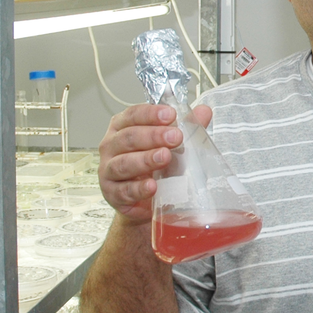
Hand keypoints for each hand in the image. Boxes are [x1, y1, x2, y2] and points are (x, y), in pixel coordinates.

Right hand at [98, 102, 212, 223]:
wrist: (146, 201)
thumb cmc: (155, 166)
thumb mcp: (171, 144)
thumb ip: (186, 127)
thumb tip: (204, 111)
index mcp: (122, 127)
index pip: (133, 115)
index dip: (150, 114)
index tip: (170, 114)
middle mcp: (111, 146)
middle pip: (128, 137)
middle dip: (153, 136)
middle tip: (175, 137)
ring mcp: (108, 170)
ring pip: (123, 163)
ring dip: (145, 159)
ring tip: (165, 157)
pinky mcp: (112, 193)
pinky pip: (124, 190)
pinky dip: (139, 189)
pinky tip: (152, 186)